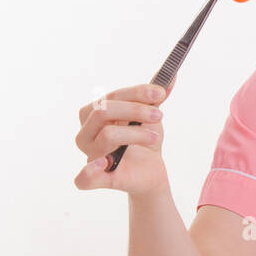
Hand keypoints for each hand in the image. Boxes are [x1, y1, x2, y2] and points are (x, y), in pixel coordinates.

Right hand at [73, 77, 176, 197]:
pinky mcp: (99, 179)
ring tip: (154, 137)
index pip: (110, 97)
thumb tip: (171, 76)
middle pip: (103, 112)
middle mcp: (86, 134)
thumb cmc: (143, 140)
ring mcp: (90, 157)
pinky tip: (104, 163)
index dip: (135, 92)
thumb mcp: (151, 116)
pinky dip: (90, 171)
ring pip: (107, 136)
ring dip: (136, 133)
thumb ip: (155, 97)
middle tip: (159, 114)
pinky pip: (84, 179)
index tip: (160, 92)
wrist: (151, 170)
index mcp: (93, 115)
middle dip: (135, 109)